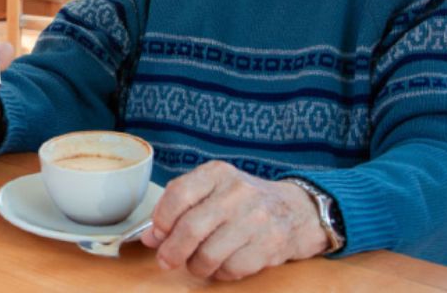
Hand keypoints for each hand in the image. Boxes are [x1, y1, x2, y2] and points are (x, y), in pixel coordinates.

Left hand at [140, 161, 329, 280]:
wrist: (297, 211)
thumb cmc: (243, 202)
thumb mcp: (213, 189)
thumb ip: (179, 206)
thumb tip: (150, 237)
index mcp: (217, 173)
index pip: (179, 194)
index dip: (161, 220)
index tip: (156, 235)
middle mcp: (237, 192)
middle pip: (191, 228)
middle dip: (172, 251)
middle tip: (166, 261)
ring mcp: (256, 219)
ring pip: (209, 254)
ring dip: (196, 266)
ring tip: (197, 263)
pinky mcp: (270, 245)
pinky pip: (231, 269)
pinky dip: (220, 273)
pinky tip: (222, 265)